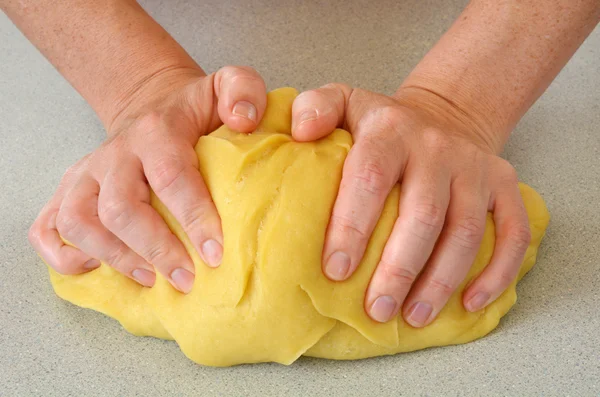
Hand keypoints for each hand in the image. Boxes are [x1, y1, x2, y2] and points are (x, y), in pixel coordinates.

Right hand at [29, 66, 266, 292]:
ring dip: (114, 257)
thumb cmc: (193, 111)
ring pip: (79, 222)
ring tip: (151, 278)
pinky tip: (98, 267)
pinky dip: (64, 256)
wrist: (151, 106)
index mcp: (156, 131)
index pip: (170, 175)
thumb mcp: (224, 88)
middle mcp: (114, 154)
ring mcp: (86, 174)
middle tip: (186, 279)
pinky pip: (47, 228)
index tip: (215, 253)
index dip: (193, 217)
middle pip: (120, 208)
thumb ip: (242, 90)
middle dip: (155, 249)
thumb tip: (244, 119)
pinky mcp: (70, 191)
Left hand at [291, 84, 530, 326]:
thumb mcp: (345, 102)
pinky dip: (497, 272)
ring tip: (414, 316)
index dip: (352, 226)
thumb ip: (314, 108)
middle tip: (377, 308)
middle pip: (422, 214)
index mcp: (391, 131)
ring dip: (441, 281)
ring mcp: (475, 169)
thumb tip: (300, 133)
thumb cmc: (384, 125)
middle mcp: (437, 149)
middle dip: (399, 268)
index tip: (336, 271)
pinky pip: (513, 232)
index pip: (369, 178)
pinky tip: (470, 303)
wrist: (445, 114)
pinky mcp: (504, 186)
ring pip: (465, 231)